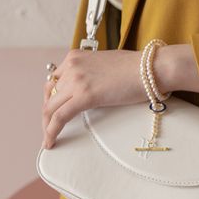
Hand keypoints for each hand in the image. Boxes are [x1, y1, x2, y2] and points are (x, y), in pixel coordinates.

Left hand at [42, 43, 198, 148]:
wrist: (152, 67)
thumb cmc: (138, 67)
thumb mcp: (106, 64)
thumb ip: (93, 73)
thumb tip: (91, 88)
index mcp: (76, 57)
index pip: (54, 80)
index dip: (51, 98)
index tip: (53, 110)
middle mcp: (72, 66)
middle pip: (49, 94)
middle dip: (47, 113)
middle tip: (49, 127)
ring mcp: (77, 80)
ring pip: (51, 107)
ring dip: (47, 125)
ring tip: (49, 138)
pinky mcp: (85, 96)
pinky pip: (60, 117)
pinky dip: (52, 131)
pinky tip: (51, 141)